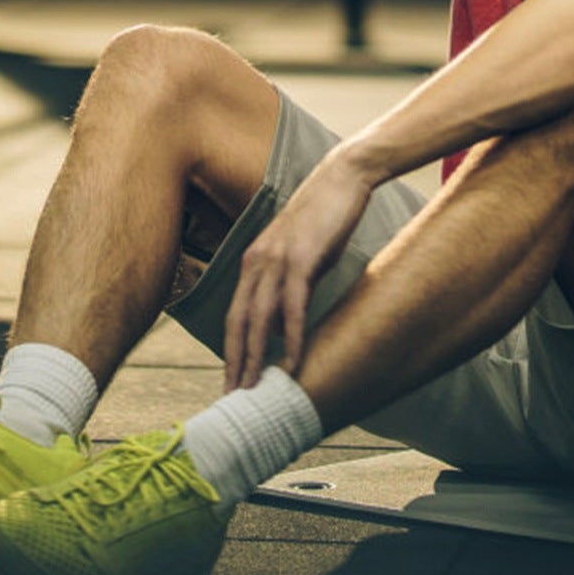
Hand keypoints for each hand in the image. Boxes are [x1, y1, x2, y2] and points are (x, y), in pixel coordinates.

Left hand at [223, 145, 377, 391]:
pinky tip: (292, 361)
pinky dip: (292, 337)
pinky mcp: (301, 259)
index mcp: (254, 261)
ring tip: (254, 388)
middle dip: (234, 361)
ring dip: (255, 357)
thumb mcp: (301, 257)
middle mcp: (257, 262)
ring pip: (259, 318)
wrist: (342, 178)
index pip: (234, 313)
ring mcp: (277, 260)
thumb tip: (279, 327)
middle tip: (233, 396)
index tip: (231, 379)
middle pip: (238, 321)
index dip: (231, 349)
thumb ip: (287, 289)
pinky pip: (293, 306)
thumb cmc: (326, 218)